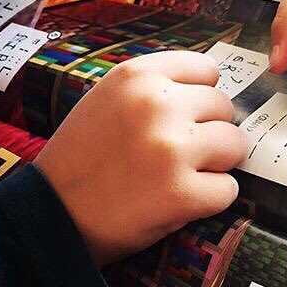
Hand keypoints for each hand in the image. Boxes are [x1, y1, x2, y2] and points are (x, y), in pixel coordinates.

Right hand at [35, 51, 247, 266]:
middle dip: (210, 131)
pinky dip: (212, 199)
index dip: (202, 98)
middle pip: (225, 108)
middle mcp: (157, 104)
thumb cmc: (84, 158)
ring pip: (235, 145)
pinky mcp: (182, 193)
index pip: (208, 70)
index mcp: (137, 76)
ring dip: (217, 164)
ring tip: (182, 175)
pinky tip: (181, 201)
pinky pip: (229, 189)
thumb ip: (157, 89)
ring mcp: (172, 149)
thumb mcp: (109, 100)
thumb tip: (214, 92)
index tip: (186, 117)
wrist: (50, 216)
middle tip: (179, 154)